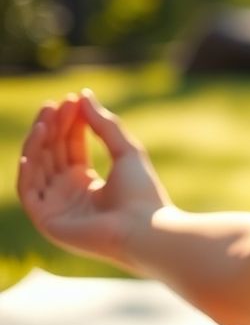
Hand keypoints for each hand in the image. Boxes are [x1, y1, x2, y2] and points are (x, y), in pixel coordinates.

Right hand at [15, 89, 171, 265]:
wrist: (145, 229)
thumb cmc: (143, 194)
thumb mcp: (125, 151)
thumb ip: (105, 124)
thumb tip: (84, 95)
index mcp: (88, 184)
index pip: (70, 148)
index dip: (69, 124)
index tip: (70, 100)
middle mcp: (69, 196)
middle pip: (53, 156)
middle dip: (52, 128)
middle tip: (55, 104)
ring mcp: (57, 209)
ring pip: (38, 169)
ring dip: (38, 142)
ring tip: (46, 118)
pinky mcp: (47, 221)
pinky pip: (29, 191)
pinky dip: (28, 170)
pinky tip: (33, 149)